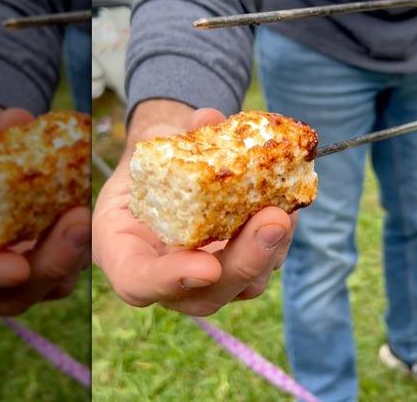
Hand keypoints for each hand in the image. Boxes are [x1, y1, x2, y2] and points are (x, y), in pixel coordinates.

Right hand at [0, 102, 90, 315]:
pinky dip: (83, 243)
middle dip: (50, 262)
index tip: (16, 266)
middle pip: (11, 295)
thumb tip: (18, 118)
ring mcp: (12, 280)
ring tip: (88, 215)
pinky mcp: (46, 267)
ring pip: (48, 286)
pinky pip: (69, 267)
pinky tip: (93, 214)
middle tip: (77, 224)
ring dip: (74, 253)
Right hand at [92, 101, 295, 315]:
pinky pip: (266, 263)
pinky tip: (291, 203)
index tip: (207, 266)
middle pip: (206, 296)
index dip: (172, 279)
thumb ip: (173, 137)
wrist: (171, 174)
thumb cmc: (152, 164)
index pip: (140, 282)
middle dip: (245, 262)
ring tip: (286, 207)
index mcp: (125, 254)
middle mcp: (167, 280)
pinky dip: (282, 235)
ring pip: (244, 285)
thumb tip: (209, 119)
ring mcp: (207, 281)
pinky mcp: (241, 268)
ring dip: (272, 248)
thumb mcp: (151, 147)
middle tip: (273, 221)